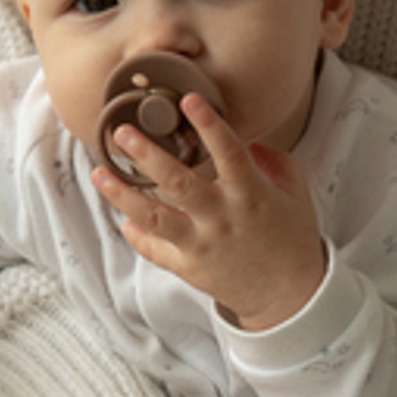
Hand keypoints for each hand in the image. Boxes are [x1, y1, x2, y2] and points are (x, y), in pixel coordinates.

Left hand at [92, 94, 326, 329]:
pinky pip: (155, 250)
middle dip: (147, 155)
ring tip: (99, 173)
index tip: (189, 100)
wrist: (289, 296)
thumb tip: (252, 141)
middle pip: (178, 182)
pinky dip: (136, 235)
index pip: (229, 152)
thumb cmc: (293, 241)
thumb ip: (276, 161)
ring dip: (123, 195)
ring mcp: (202, 244)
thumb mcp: (297, 194)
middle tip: (122, 132)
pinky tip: (123, 218)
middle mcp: (222, 218)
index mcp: (251, 195)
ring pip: (155, 217)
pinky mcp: (190, 267)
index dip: (209, 124)